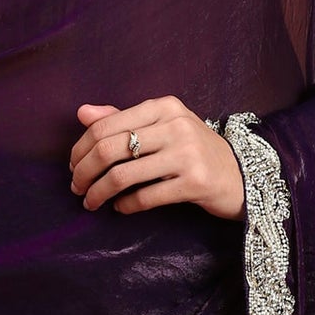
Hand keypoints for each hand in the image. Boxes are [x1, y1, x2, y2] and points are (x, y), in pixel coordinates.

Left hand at [68, 96, 244, 221]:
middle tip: (77, 188)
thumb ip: (122, 119)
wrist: (240, 175)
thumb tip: (82, 112)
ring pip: (123, 175)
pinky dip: (126, 206)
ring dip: (99, 193)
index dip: (81, 149)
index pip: (105, 126)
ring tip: (91, 202)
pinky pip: (146, 197)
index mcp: (163, 106)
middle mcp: (175, 125)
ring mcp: (187, 154)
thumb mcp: (162, 126)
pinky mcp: (195, 183)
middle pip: (109, 149)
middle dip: (84, 172)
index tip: (74, 166)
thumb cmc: (193, 150)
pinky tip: (120, 208)